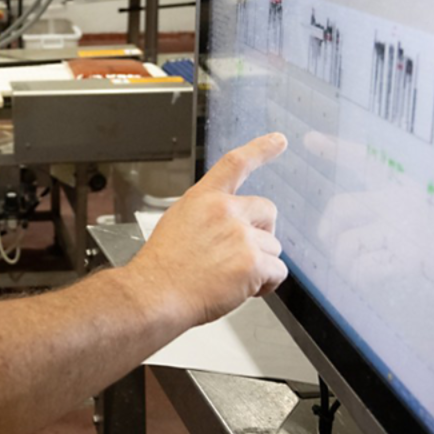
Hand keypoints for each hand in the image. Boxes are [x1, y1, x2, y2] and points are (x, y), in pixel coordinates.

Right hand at [130, 133, 288, 325]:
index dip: (261, 149)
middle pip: (267, 211)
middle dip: (262, 233)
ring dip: (259, 264)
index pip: (236, 163)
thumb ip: (207, 218)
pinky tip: (243, 289)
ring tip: (229, 277)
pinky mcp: (252, 262)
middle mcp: (224, 211)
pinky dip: (266, 284)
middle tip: (243, 252)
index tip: (279, 140)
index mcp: (203, 199)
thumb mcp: (177, 224)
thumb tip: (229, 231)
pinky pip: (278, 272)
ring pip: (273, 247)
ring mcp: (240, 235)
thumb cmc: (161, 268)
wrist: (155, 293)